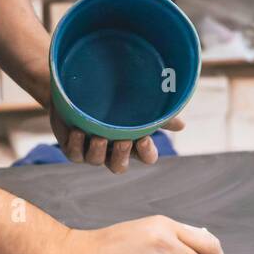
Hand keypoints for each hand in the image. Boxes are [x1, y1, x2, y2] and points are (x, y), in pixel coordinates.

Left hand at [49, 106, 184, 173]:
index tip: (144, 140)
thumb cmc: (114, 98)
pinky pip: (74, 154)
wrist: (80, 86)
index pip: (145, 156)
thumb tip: (181, 126)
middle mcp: (112, 150)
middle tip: (123, 140)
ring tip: (99, 137)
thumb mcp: (138, 103)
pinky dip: (76, 145)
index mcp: (132, 142)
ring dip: (98, 151)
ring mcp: (91, 149)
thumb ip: (158, 114)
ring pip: (96, 161)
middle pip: (119, 166)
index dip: (146, 153)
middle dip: (121, 156)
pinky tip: (78, 133)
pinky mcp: (72, 145)